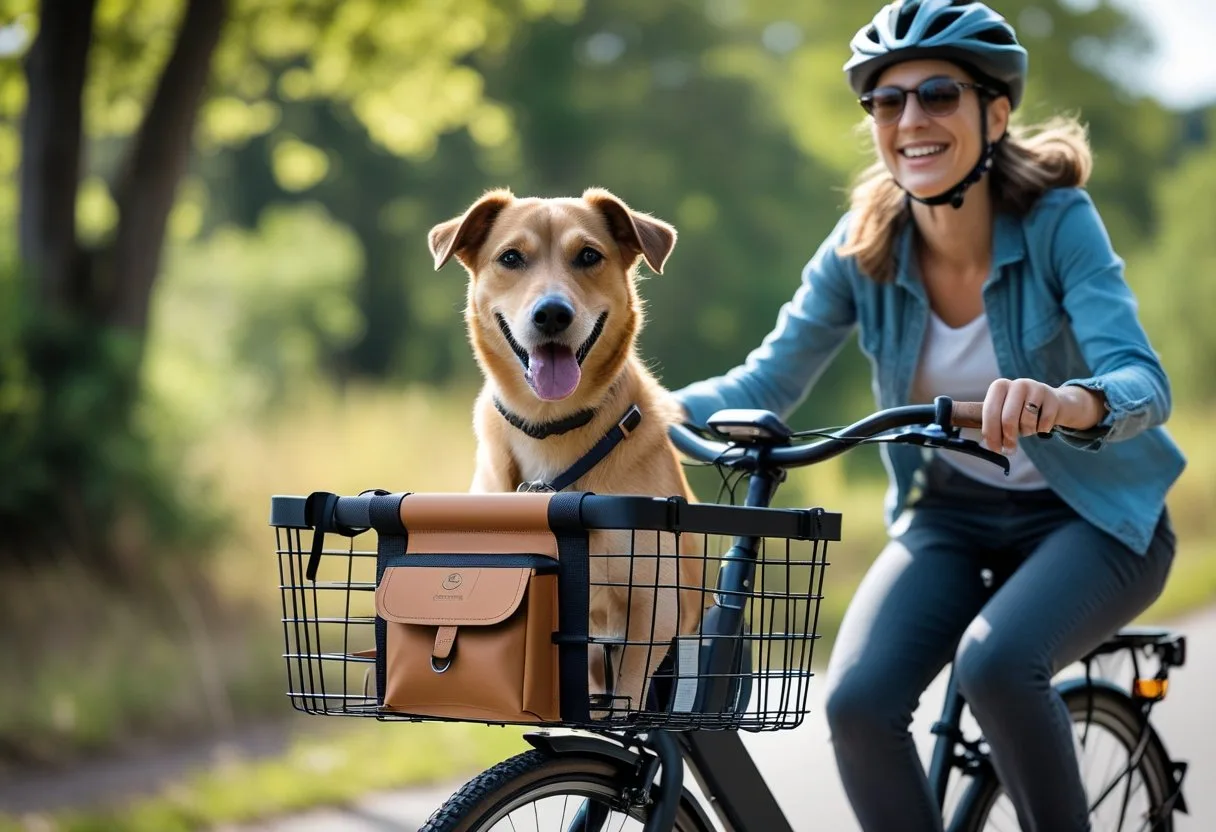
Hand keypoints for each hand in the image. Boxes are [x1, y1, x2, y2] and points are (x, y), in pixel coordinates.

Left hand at [981, 378, 1105, 452]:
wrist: (1051, 403)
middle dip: (1008, 438)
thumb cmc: (1021, 411)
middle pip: (1008, 419)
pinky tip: (1041, 423)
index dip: (991, 434)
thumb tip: (991, 445)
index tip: (995, 449)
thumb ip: (994, 425)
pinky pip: (1044, 423)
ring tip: (1027, 428)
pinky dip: (1042, 429)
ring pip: (1027, 421)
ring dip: (1027, 431)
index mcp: (999, 386)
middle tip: (1010, 448)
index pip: (990, 412)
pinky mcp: (1053, 397)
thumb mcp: (1003, 412)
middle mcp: (1017, 384)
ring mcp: (1036, 388)